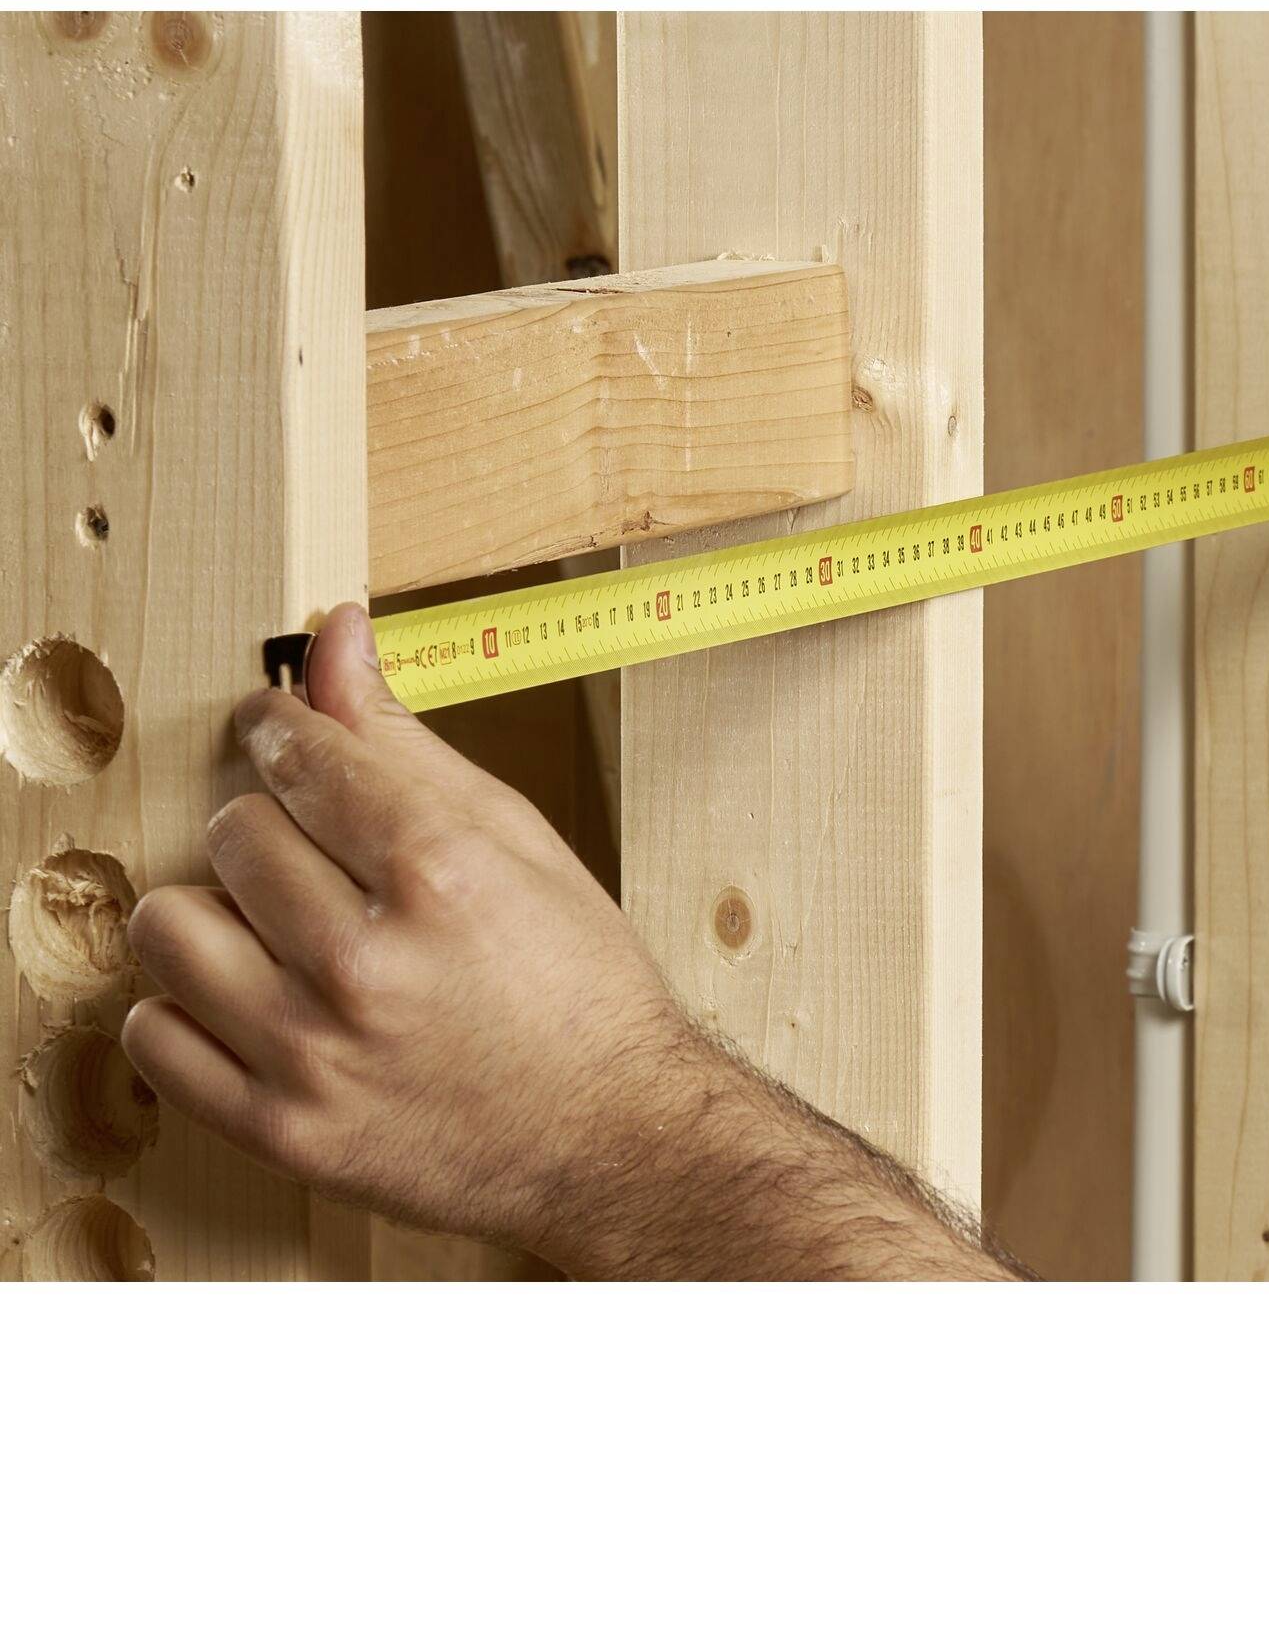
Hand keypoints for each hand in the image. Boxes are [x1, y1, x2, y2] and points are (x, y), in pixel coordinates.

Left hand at [121, 604, 1013, 1279]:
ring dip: (215, 912)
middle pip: (231, 832)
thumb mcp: (517, 841)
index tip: (278, 733)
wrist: (611, 1137)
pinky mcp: (283, 1129)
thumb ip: (407, 741)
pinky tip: (250, 997)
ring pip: (172, 926)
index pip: (299, 756)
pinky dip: (186, 1008)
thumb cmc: (579, 987)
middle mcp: (368, 961)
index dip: (281, 730)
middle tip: (314, 855)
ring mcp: (316, 1052)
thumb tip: (336, 635)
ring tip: (273, 928)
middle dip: (268, 826)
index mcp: (438, 873)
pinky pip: (153, 1038)